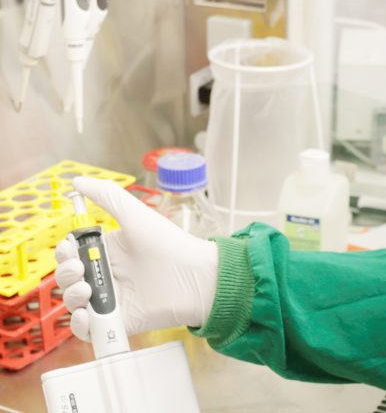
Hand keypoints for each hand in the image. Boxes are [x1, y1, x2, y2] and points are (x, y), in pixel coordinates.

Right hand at [55, 177, 218, 340]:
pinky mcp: (119, 322)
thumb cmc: (169, 243)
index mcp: (108, 252)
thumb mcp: (135, 214)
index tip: (69, 249)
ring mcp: (112, 300)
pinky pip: (89, 330)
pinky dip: (80, 327)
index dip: (65, 254)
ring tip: (87, 290)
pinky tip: (86, 315)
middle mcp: (108, 276)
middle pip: (69, 279)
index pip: (72, 255)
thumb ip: (107, 196)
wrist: (195, 276)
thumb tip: (76, 181)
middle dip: (65, 274)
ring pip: (75, 304)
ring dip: (71, 297)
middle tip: (79, 270)